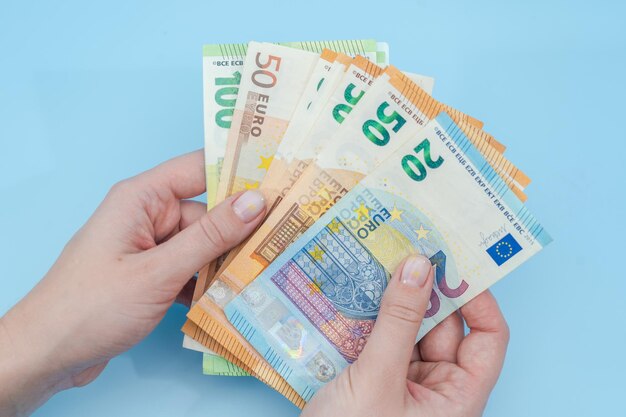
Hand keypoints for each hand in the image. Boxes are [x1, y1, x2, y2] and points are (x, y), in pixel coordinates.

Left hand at [0, 151, 265, 415]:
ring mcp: (149, 247)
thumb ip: (210, 236)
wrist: (47, 355)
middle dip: (240, 232)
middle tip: (283, 243)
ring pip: (202, 246)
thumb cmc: (92, 306)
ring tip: (263, 275)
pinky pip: (190, 269)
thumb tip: (257, 200)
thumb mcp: (159, 271)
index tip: (282, 179)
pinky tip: (231, 298)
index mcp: (143, 198)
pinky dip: (207, 284)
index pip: (200, 169)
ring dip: (225, 264)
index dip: (239, 171)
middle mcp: (148, 216)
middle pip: (207, 214)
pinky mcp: (151, 274)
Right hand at [301, 255, 509, 416]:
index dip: (476, 297)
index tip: (452, 259)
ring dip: (390, 301)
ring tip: (375, 262)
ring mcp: (404, 384)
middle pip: (441, 326)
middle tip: (402, 247)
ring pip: (407, 329)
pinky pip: (381, 340)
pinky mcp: (375, 380)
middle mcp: (437, 389)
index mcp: (458, 398)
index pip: (487, 338)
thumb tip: (419, 266)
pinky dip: (368, 318)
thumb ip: (397, 322)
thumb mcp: (376, 380)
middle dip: (422, 290)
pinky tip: (354, 292)